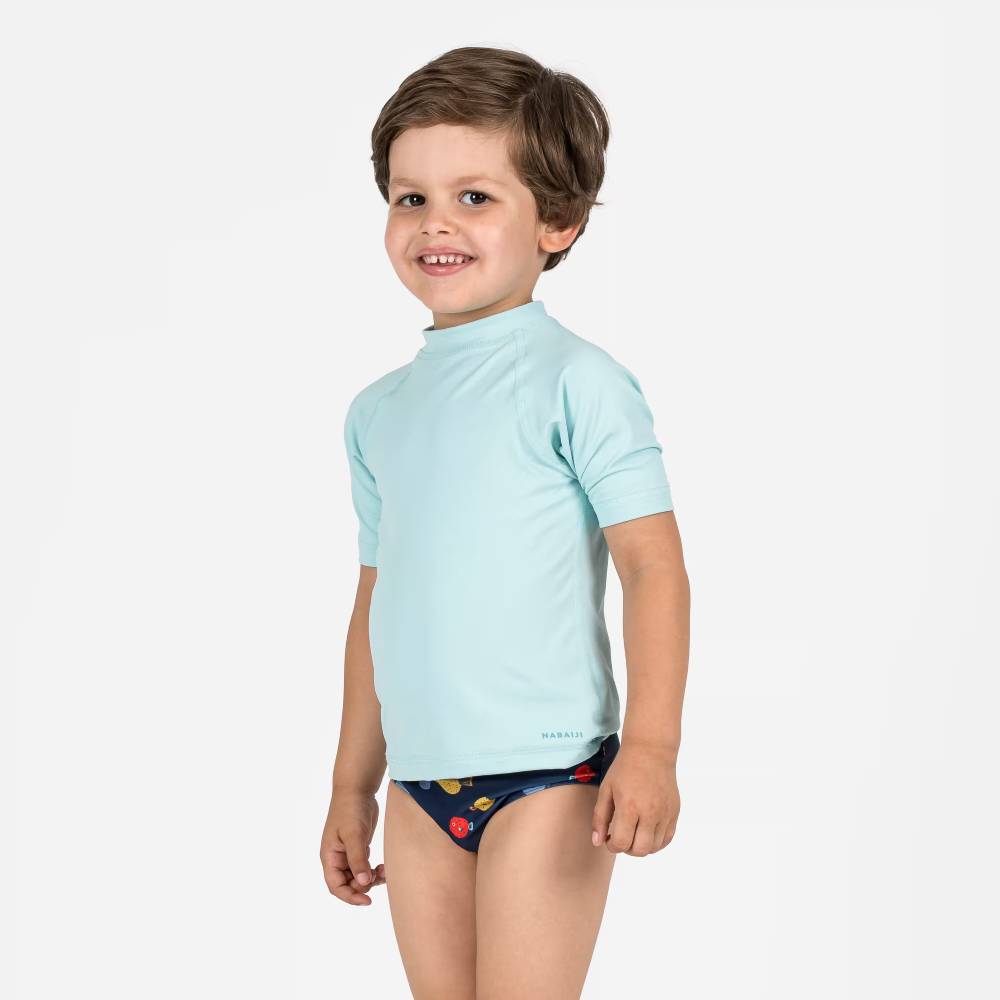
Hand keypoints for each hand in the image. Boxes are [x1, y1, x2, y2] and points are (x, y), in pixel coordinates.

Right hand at [320, 789, 386, 905]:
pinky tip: (383, 866)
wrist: (357, 789)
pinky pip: (365, 867)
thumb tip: (363, 883)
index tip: (367, 900)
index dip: (350, 896)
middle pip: (348, 884)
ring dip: (371, 879)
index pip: (336, 886)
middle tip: (379, 877)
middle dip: (363, 886)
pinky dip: (374, 870)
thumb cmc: (351, 809)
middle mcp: (337, 858)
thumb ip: (358, 859)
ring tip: (384, 871)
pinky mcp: (359, 848)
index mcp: (330, 857)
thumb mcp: (354, 834)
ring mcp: (348, 854)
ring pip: (358, 877)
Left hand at [591, 740, 679, 855]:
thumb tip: (597, 842)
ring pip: (654, 847)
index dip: (611, 846)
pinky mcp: (674, 812)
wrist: (651, 751)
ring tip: (634, 832)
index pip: (621, 843)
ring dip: (641, 846)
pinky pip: (667, 839)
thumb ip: (600, 817)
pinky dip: (656, 842)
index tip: (609, 838)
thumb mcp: (606, 790)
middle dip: (626, 848)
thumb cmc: (625, 768)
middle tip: (621, 835)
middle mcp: (650, 813)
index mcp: (629, 806)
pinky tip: (646, 831)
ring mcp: (665, 813)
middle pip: (639, 850)